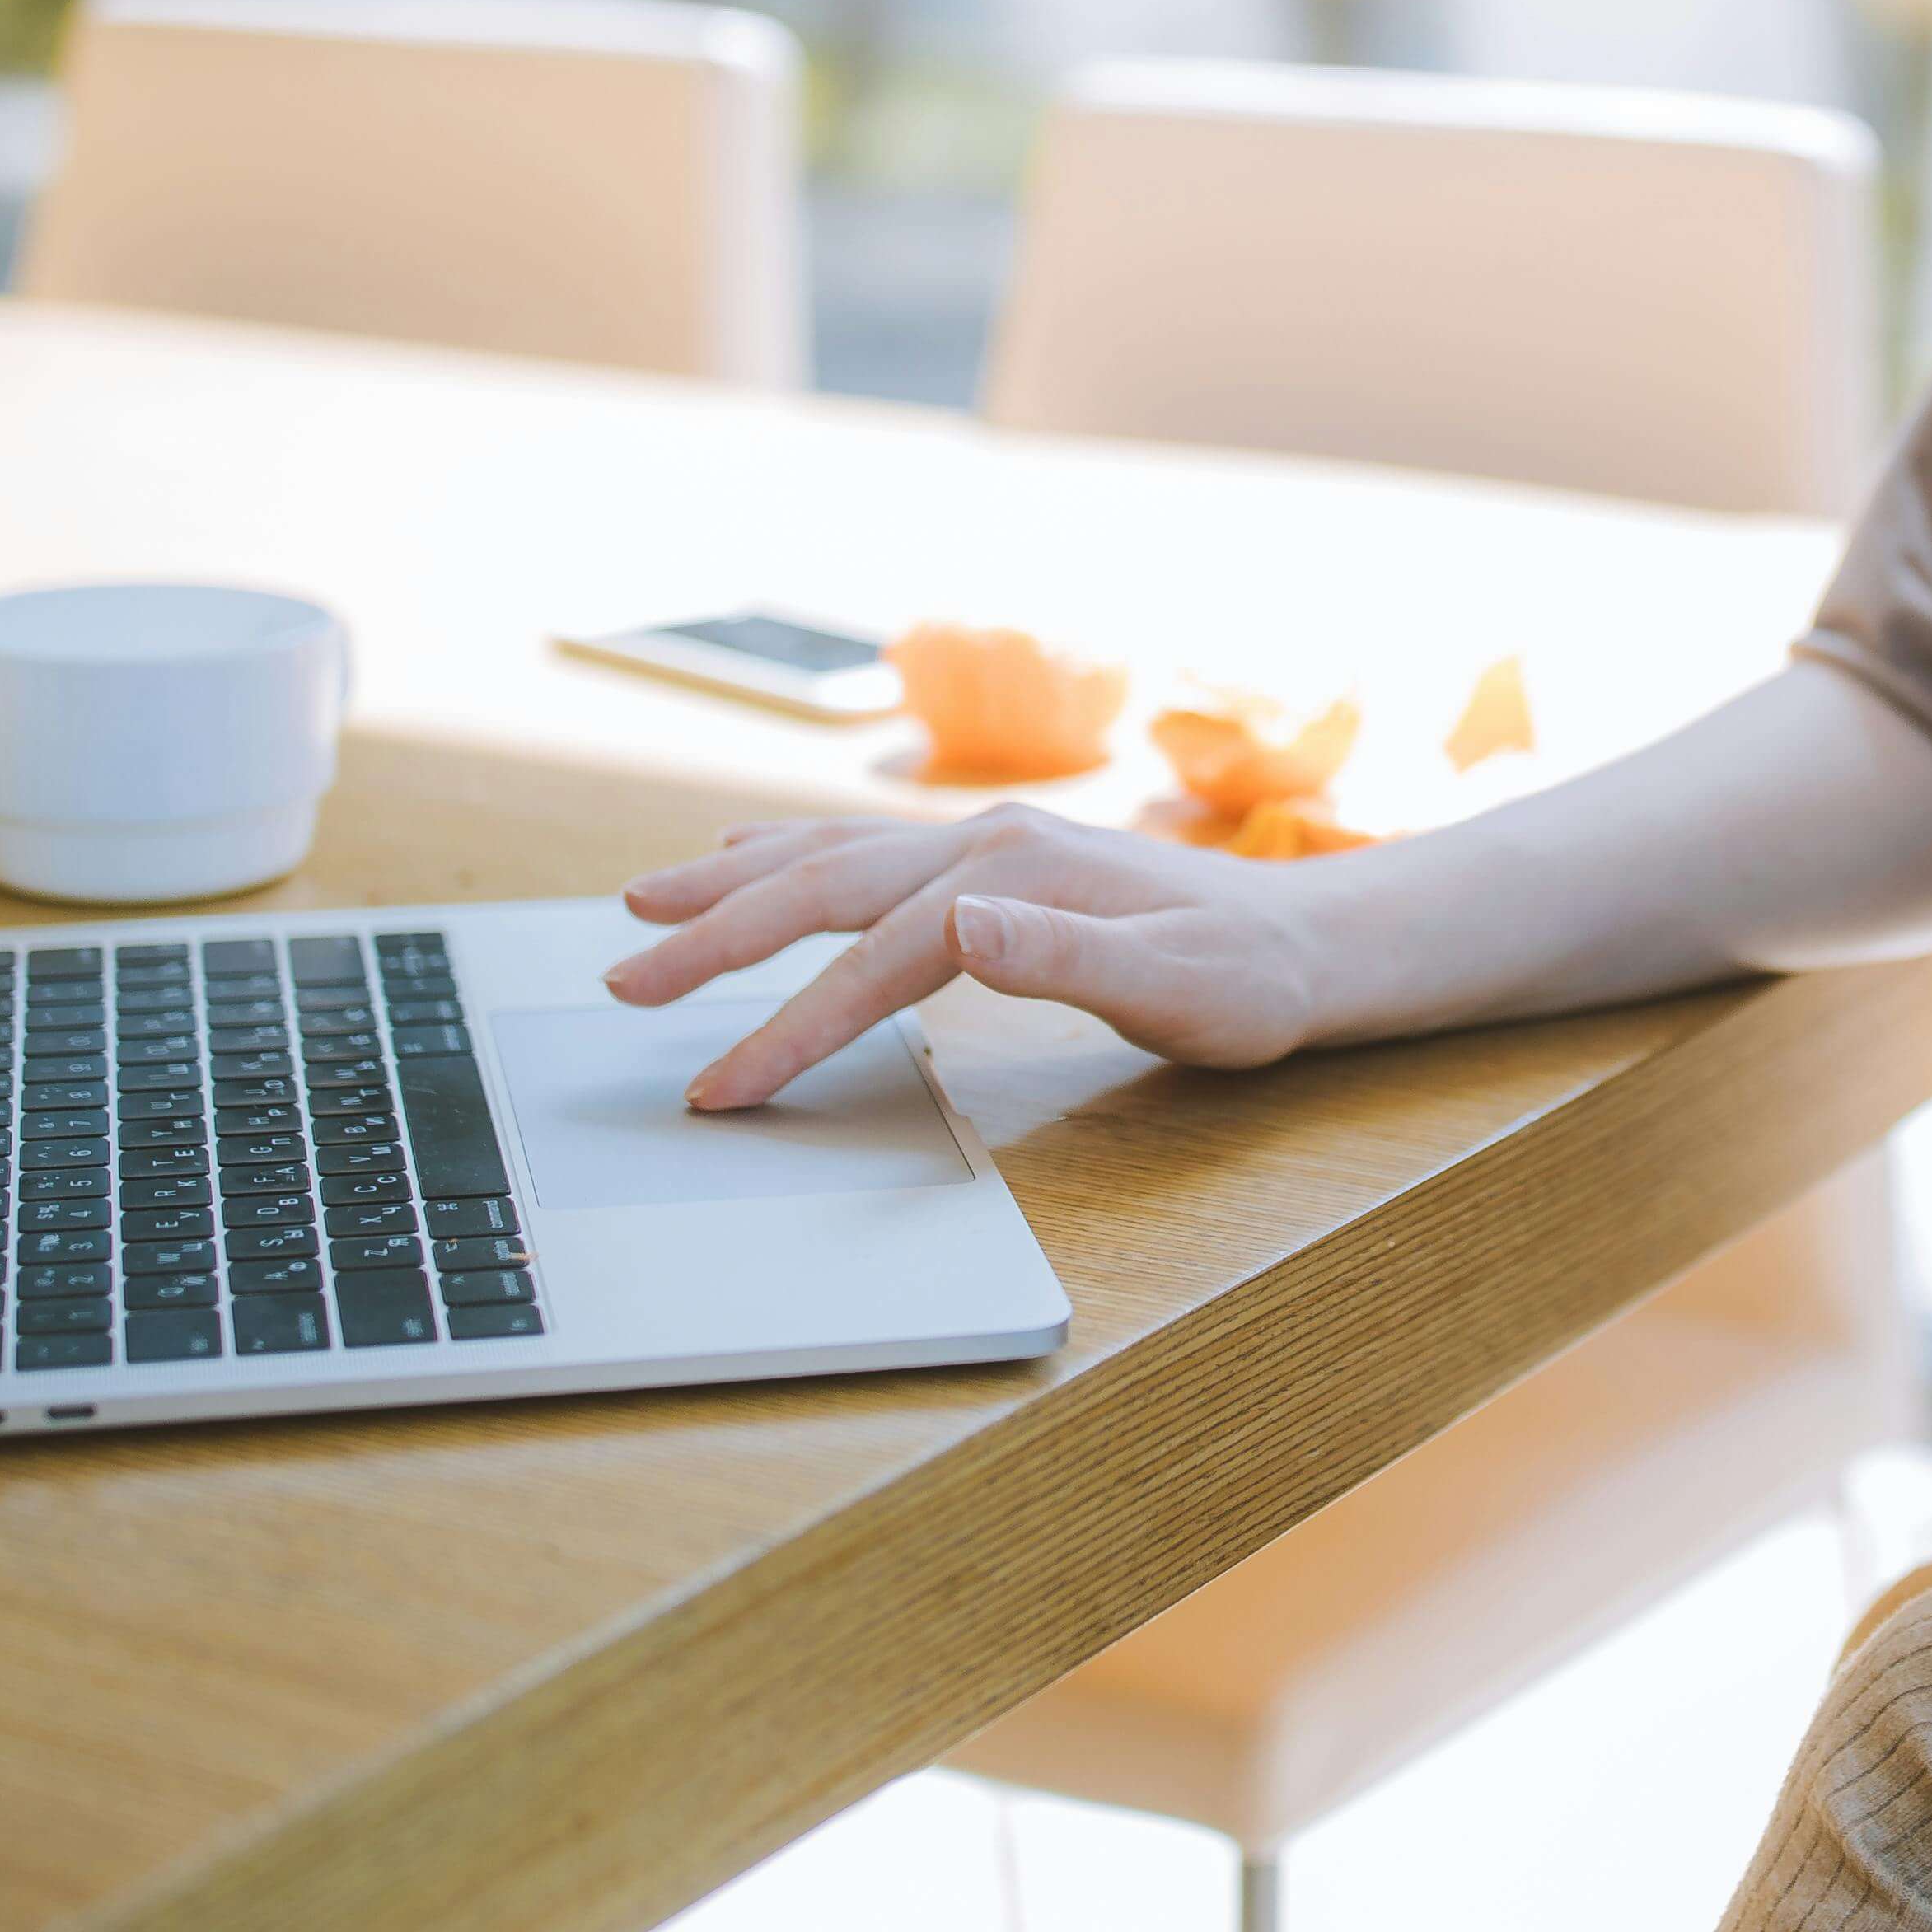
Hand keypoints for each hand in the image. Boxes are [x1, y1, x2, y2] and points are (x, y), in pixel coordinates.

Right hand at [608, 807, 1331, 1106]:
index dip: (792, 1026)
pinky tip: (739, 857)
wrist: (1306, 940)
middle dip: (717, 937)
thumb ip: (1068, 957)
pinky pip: (860, 851)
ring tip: (642, 909)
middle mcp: (986, 842)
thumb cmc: (1247, 982)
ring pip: (828, 854)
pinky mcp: (986, 859)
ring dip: (731, 885)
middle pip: (823, 884)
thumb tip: (962, 922)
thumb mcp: (1179, 987)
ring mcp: (983, 842)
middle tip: (624, 983)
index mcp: (1016, 875)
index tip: (723, 1089)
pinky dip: (784, 854)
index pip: (876, 957)